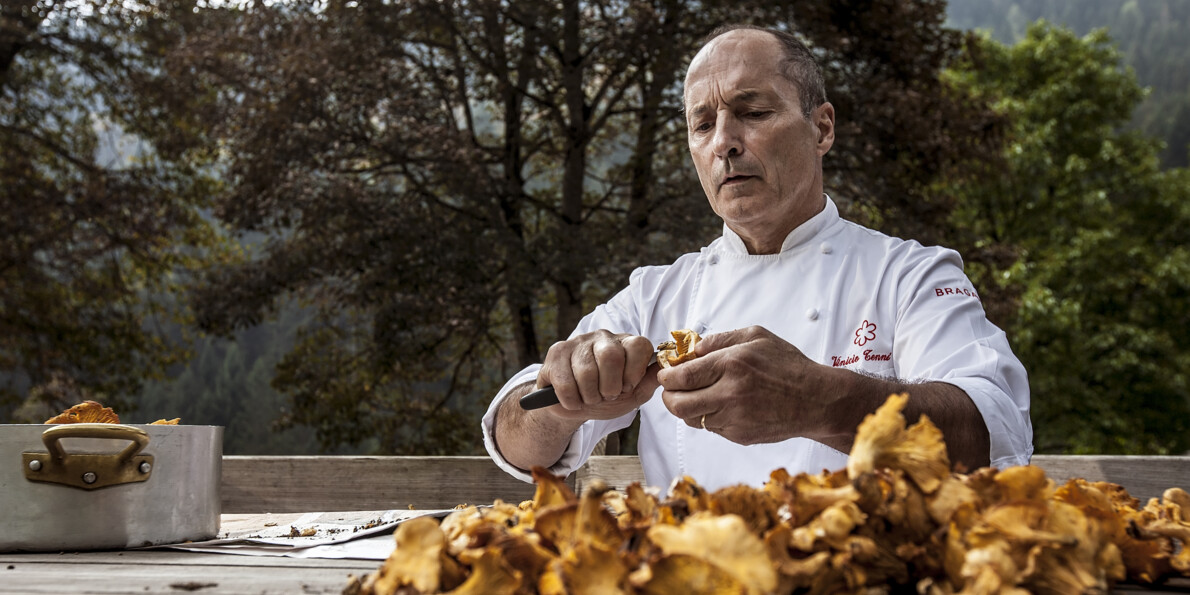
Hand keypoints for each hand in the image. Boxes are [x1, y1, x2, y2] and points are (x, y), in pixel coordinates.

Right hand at [537, 330, 659, 419]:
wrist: (573, 407)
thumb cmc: (606, 398)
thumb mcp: (633, 395)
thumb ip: (649, 381)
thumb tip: (666, 367)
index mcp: (626, 344)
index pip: (639, 345)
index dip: (634, 371)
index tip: (627, 387)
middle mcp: (604, 337)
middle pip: (611, 356)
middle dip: (610, 386)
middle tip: (606, 395)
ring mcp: (578, 342)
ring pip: (586, 371)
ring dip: (589, 396)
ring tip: (589, 398)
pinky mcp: (556, 352)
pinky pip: (565, 381)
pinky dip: (571, 400)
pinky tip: (572, 400)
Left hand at [656, 325, 847, 445]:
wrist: (815, 400)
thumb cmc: (787, 365)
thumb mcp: (756, 337)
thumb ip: (721, 339)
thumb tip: (694, 348)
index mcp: (731, 365)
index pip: (682, 376)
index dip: (666, 377)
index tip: (665, 374)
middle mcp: (730, 394)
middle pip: (678, 404)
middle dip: (668, 397)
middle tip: (671, 389)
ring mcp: (734, 418)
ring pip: (691, 419)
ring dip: (687, 408)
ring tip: (695, 396)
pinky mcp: (740, 436)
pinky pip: (710, 428)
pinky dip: (708, 417)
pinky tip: (719, 405)